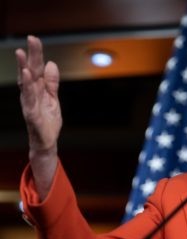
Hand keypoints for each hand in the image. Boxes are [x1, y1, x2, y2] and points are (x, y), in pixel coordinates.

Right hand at [16, 36, 61, 198]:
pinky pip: (29, 99)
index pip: (37, 68)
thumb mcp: (53, 98)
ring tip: (22, 53)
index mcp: (38, 89)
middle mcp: (31, 93)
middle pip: (31, 71)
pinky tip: (27, 76)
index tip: (34, 39)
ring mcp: (30, 103)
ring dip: (24, 68)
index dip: (36, 54)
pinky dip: (28, 87)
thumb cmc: (48, 120)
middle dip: (31, 55)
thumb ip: (52, 83)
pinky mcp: (32, 113)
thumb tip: (52, 64)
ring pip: (26, 83)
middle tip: (31, 38)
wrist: (47, 141)